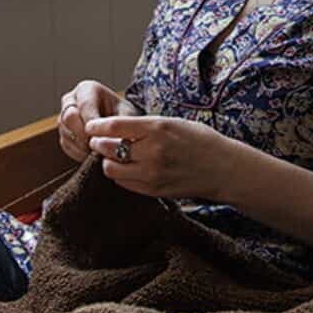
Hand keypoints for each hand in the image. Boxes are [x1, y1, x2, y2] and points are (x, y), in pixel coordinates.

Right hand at [59, 80, 122, 161]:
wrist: (120, 124)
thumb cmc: (123, 115)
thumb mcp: (126, 115)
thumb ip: (119, 125)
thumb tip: (112, 142)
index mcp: (87, 89)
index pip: (84, 105)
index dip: (93, 123)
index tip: (103, 136)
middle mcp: (71, 101)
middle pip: (69, 117)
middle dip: (84, 135)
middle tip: (99, 146)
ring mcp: (64, 117)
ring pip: (66, 133)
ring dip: (82, 146)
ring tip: (99, 151)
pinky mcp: (64, 133)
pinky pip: (67, 145)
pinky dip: (79, 153)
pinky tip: (93, 154)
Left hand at [88, 115, 237, 201]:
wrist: (222, 168)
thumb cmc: (199, 140)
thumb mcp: (173, 122)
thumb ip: (144, 126)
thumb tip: (113, 128)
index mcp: (157, 128)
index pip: (114, 126)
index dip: (97, 127)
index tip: (91, 127)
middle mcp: (152, 151)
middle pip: (108, 149)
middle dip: (99, 144)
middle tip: (98, 142)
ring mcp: (152, 174)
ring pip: (112, 169)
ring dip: (109, 162)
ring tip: (114, 156)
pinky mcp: (153, 190)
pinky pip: (124, 183)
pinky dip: (121, 175)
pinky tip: (128, 168)